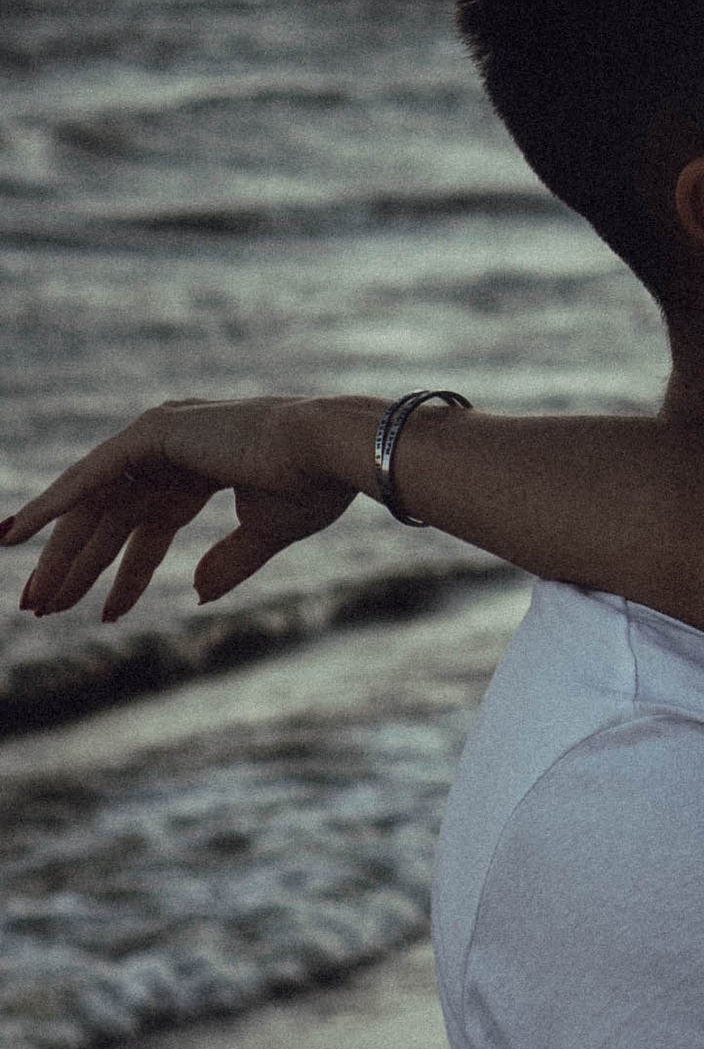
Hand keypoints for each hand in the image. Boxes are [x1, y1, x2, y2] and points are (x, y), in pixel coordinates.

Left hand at [5, 396, 376, 617]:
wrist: (329, 454)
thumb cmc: (313, 488)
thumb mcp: (267, 534)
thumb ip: (229, 562)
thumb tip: (196, 595)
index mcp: (201, 471)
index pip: (149, 527)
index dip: (126, 574)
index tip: (106, 615)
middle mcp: (175, 452)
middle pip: (111, 519)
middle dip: (78, 567)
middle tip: (42, 609)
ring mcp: (161, 437)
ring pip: (94, 505)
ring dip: (60, 553)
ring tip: (33, 599)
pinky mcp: (153, 433)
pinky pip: (91, 476)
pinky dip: (53, 504)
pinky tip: (21, 533)